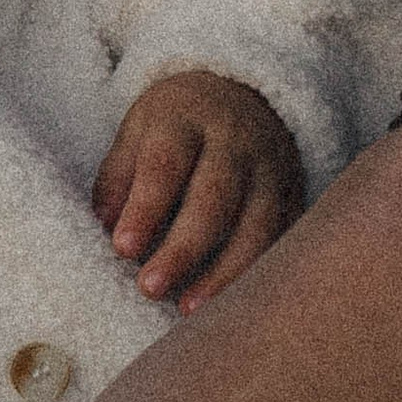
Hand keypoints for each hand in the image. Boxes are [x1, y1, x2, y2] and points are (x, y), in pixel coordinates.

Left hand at [93, 69, 303, 310]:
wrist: (244, 92)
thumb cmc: (178, 123)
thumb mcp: (140, 128)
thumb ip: (120, 175)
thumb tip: (106, 223)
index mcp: (187, 117)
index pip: (166, 163)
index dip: (146, 208)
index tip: (123, 248)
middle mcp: (235, 142)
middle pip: (214, 198)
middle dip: (182, 249)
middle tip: (149, 289)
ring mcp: (272, 169)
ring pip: (256, 226)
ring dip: (223, 273)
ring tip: (188, 309)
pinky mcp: (295, 196)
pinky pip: (283, 240)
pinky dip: (258, 275)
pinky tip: (233, 305)